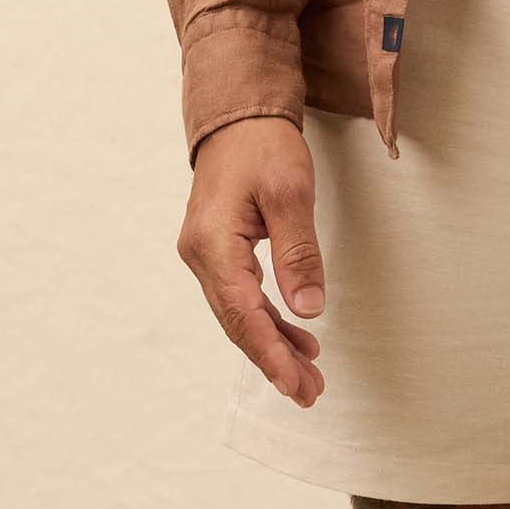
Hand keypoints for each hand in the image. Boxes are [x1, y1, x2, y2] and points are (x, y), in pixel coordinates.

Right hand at [176, 117, 327, 406]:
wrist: (238, 115)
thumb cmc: (262, 146)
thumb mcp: (290, 194)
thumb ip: (298, 253)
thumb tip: (309, 309)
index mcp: (212, 244)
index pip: (242, 314)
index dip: (270, 354)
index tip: (295, 384)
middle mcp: (200, 256)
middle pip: (237, 324)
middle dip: (274, 361)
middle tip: (309, 393)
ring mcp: (206, 255)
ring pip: (240, 314)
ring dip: (273, 345)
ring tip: (309, 376)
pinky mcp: (218, 252)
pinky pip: (242, 297)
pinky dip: (268, 320)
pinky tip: (294, 337)